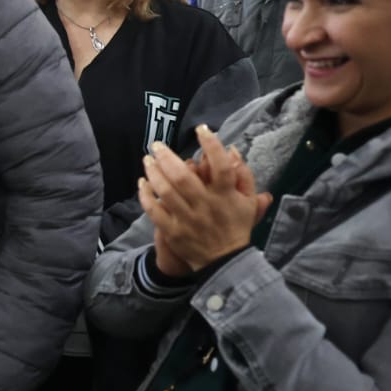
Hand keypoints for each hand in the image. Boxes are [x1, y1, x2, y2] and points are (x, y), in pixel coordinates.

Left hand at [140, 127, 270, 272]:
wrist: (224, 261)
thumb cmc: (235, 226)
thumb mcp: (248, 202)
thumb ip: (244, 176)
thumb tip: (233, 150)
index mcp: (226, 196)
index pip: (222, 166)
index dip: (212, 145)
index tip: (201, 129)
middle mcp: (205, 205)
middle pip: (183, 177)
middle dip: (166, 157)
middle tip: (156, 145)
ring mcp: (187, 219)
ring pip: (165, 191)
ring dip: (153, 172)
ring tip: (147, 160)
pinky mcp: (172, 230)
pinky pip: (154, 210)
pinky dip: (146, 195)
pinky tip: (142, 183)